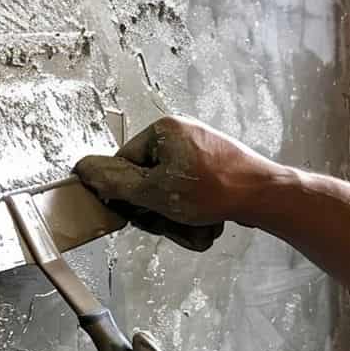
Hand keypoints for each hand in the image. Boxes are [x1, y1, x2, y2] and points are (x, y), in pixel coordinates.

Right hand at [75, 115, 280, 248]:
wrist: (266, 196)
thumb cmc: (214, 190)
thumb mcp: (155, 192)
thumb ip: (116, 183)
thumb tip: (83, 170)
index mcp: (164, 129)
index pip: (125, 162)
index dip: (128, 192)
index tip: (142, 210)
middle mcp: (182, 132)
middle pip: (147, 175)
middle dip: (155, 204)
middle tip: (169, 218)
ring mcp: (201, 147)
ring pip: (168, 186)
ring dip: (174, 211)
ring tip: (192, 221)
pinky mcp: (216, 163)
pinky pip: (190, 188)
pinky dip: (193, 206)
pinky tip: (205, 217)